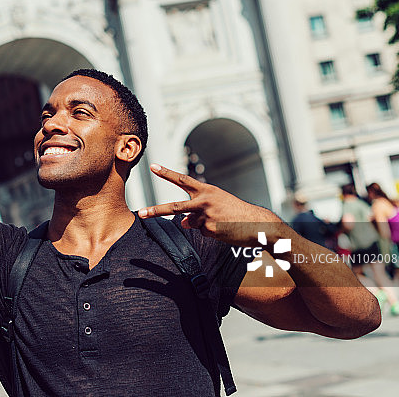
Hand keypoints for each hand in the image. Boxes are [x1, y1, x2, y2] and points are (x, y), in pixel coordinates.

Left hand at [137, 163, 282, 246]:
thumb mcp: (215, 205)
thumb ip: (196, 211)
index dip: (167, 173)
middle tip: (141, 212)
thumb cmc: (235, 212)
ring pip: (192, 224)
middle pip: (174, 207)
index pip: (182, 180)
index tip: (153, 166)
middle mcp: (204, 202)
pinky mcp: (210, 231)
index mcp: (206, 191)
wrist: (257, 223)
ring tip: (220, 222)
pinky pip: (203, 233)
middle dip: (155, 210)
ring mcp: (206, 217)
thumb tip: (181, 223)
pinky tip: (224, 230)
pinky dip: (211, 233)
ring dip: (203, 225)